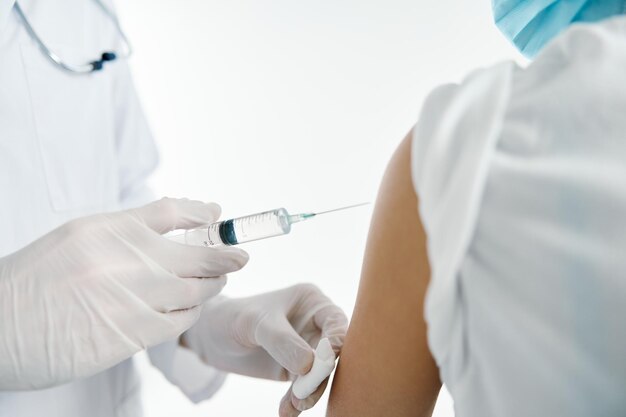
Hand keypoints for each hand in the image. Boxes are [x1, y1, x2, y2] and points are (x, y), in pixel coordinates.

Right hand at [0, 198, 247, 389]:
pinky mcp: (131, 333)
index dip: (201, 214)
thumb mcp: (76, 240)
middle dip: (225, 256)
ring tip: (216, 282)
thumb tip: (170, 230)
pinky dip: (191, 313)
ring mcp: (131, 297)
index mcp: (108, 229)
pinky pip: (180, 320)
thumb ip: (124, 234)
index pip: (171, 211)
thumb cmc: (35, 283)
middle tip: (240, 257)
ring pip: (195, 289)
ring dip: (211, 286)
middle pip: (197, 253)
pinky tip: (191, 309)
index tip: (218, 216)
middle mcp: (125, 259)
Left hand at [182, 284, 347, 415]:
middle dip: (322, 374)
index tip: (328, 361)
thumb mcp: (256, 323)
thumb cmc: (234, 317)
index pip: (336, 321)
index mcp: (312, 301)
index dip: (338, 341)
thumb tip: (309, 366)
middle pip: (333, 352)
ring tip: (293, 405)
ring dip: (309, 392)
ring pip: (320, 374)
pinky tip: (287, 410)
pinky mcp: (296, 370)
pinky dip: (297, 401)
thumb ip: (282, 341)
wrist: (211, 336)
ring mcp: (306, 348)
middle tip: (305, 392)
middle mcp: (314, 324)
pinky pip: (304, 388)